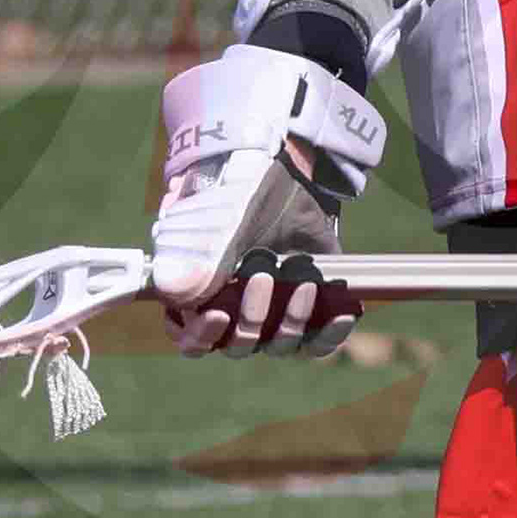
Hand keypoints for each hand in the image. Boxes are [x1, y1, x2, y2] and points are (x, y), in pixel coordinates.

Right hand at [149, 45, 384, 358]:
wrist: (290, 172)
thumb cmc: (244, 194)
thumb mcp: (221, 219)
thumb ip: (198, 254)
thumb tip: (174, 291)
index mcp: (199, 293)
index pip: (190, 338)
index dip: (200, 337)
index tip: (216, 316)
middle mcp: (234, 310)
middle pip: (236, 345)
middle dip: (250, 317)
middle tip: (262, 275)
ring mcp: (273, 314)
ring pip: (276, 346)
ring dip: (289, 320)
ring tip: (303, 279)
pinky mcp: (308, 311)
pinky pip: (316, 344)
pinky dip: (328, 334)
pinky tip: (342, 314)